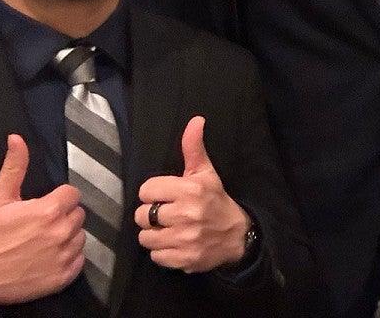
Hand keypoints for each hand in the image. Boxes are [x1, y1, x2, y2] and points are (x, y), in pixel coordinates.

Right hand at [0, 135, 85, 304]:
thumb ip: (14, 167)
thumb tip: (17, 140)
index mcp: (48, 210)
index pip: (72, 194)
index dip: (58, 197)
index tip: (44, 205)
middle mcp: (61, 232)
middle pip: (77, 214)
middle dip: (62, 215)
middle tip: (40, 224)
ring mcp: (64, 256)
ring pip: (80, 236)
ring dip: (66, 236)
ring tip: (42, 241)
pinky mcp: (64, 276)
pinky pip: (79, 260)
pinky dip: (67, 258)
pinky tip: (48, 257)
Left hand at [136, 116, 248, 272]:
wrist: (237, 235)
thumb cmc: (216, 200)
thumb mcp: (206, 173)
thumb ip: (194, 148)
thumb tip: (196, 120)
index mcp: (189, 190)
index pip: (146, 190)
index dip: (154, 193)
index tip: (166, 196)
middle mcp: (185, 214)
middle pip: (142, 216)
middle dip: (152, 215)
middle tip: (167, 214)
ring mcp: (184, 239)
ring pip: (145, 238)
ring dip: (155, 235)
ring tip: (170, 229)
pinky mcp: (183, 259)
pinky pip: (155, 256)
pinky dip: (162, 252)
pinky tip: (175, 244)